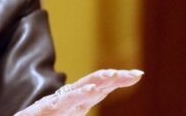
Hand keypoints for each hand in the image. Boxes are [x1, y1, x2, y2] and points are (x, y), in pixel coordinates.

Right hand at [15, 69, 142, 115]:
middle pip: (96, 83)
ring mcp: (58, 102)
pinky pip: (63, 101)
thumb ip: (83, 105)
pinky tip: (90, 91)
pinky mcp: (47, 109)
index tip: (138, 74)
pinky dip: (77, 96)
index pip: (102, 86)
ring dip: (98, 81)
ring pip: (81, 88)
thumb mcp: (71, 114)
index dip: (119, 79)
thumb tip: (99, 94)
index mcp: (78, 101)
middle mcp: (70, 98)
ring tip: (114, 76)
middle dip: (115, 77)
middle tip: (135, 74)